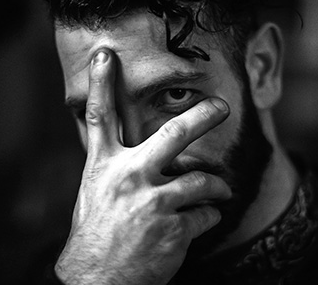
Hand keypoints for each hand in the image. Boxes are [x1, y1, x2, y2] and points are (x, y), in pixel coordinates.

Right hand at [55, 48, 231, 284]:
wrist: (96, 284)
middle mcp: (129, 177)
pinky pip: (205, 214)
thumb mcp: (97, 192)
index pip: (100, 116)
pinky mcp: (173, 228)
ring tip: (220, 191)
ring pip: (201, 180)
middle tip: (222, 106)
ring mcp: (153, 202)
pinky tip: (196, 223)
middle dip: (202, 117)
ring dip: (216, 187)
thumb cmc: (96, 234)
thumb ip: (118, 166)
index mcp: (104, 166)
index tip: (105, 55)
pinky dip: (206, 216)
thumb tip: (142, 149)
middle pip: (172, 134)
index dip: (100, 82)